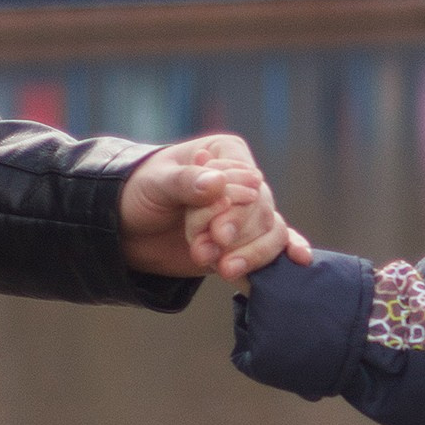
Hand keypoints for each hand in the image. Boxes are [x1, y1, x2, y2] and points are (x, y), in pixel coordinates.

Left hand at [117, 135, 311, 282]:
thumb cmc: (138, 193)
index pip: (248, 180)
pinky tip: (299, 259)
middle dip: (237, 235)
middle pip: (262, 209)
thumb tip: (217, 183)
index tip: (217, 232)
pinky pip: (274, 245)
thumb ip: (186, 182)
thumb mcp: (156, 184)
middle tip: (208, 251)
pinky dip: (287, 251)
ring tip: (223, 270)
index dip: (237, 209)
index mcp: (226, 153)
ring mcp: (246, 213)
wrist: (126, 229)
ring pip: (271, 231)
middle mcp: (243, 180)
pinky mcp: (245, 241)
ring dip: (251, 254)